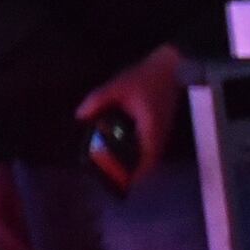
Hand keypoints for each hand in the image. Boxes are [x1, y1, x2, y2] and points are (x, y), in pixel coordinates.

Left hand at [77, 44, 187, 184]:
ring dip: (133, 161)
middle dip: (130, 171)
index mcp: (152, 130)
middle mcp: (160, 135)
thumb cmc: (146, 78)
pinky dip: (135, 149)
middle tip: (109, 175)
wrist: (170, 66)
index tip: (119, 184)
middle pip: (147, 162)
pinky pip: (148, 144)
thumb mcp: (117, 87)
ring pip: (148, 154)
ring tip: (110, 163)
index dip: (134, 176)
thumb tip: (79, 117)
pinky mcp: (160, 125)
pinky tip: (118, 145)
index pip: (146, 162)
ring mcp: (162, 131)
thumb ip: (97, 101)